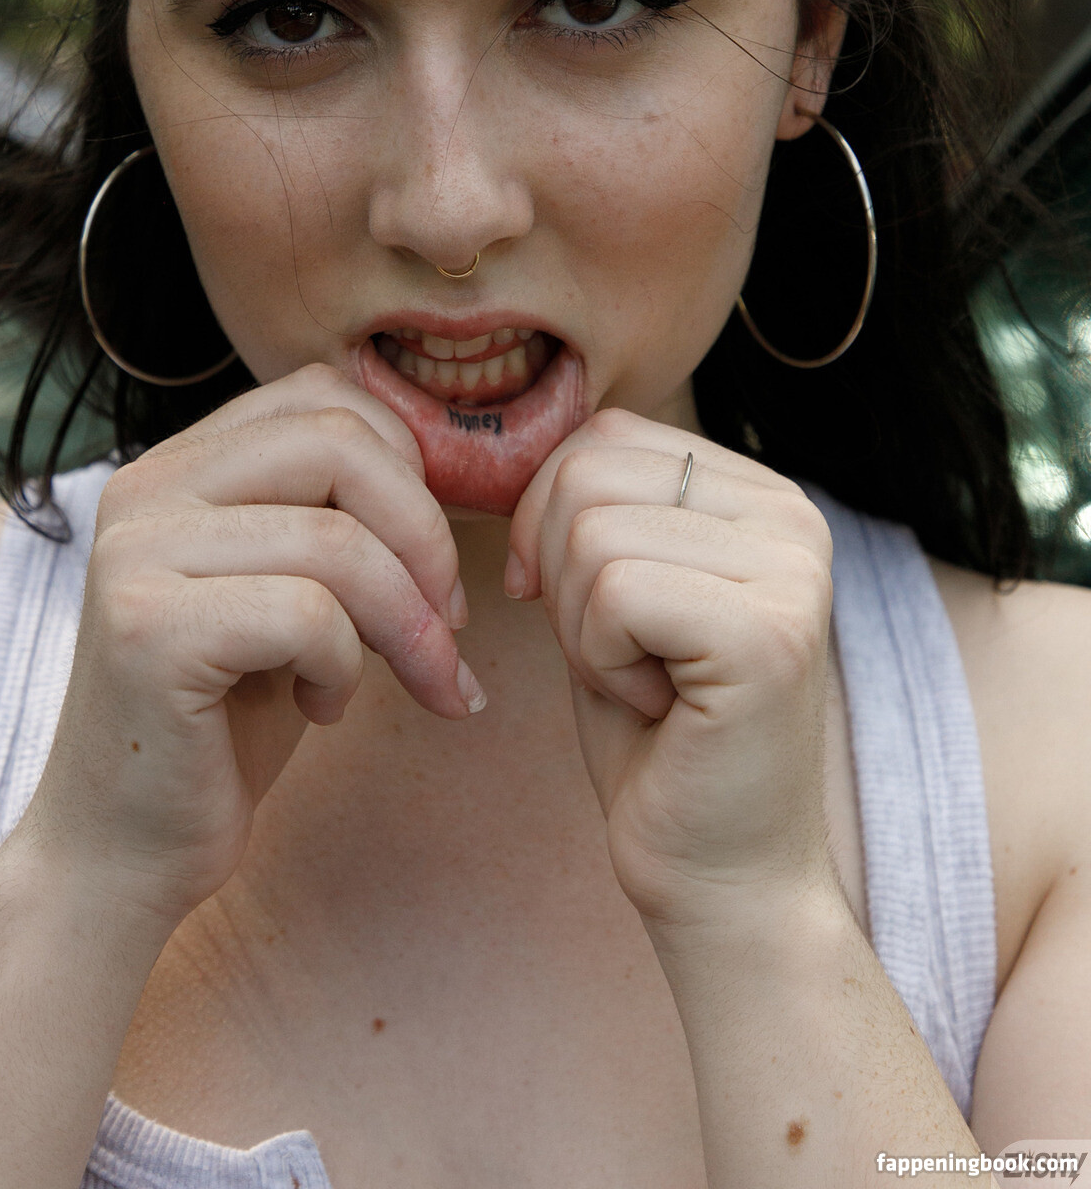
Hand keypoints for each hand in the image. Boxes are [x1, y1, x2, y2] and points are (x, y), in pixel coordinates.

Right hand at [19, 365, 475, 935]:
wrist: (125, 851)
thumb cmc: (227, 721)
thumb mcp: (291, 590)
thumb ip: (336, 516)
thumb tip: (451, 465)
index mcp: (182, 463)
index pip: (326, 396)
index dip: (409, 468)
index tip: (433, 561)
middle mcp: (146, 486)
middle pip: (341, 444)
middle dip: (426, 537)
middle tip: (445, 625)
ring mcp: (135, 552)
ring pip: (338, 541)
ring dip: (407, 624)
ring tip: (408, 679)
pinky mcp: (147, 627)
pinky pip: (308, 615)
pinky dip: (346, 669)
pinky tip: (320, 709)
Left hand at [509, 409, 837, 937]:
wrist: (718, 879)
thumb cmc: (656, 741)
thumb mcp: (617, 595)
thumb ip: (594, 511)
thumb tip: (521, 453)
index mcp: (760, 494)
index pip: (604, 435)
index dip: (546, 519)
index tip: (574, 607)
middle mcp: (793, 515)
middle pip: (587, 473)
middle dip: (556, 574)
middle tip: (618, 657)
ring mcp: (792, 571)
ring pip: (590, 533)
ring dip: (581, 628)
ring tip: (645, 683)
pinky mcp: (770, 633)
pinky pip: (613, 594)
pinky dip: (600, 661)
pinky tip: (658, 707)